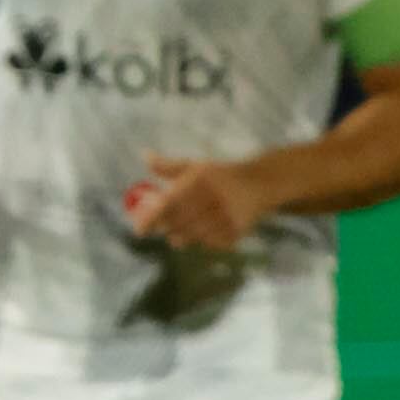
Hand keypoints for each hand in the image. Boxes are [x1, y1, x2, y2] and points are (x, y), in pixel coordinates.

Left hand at [124, 156, 272, 251]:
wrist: (261, 183)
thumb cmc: (220, 175)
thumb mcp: (196, 166)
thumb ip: (168, 166)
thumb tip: (144, 156)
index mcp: (202, 179)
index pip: (169, 203)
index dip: (152, 218)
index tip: (139, 229)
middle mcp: (215, 198)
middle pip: (179, 223)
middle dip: (165, 227)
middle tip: (159, 227)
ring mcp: (228, 216)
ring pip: (193, 236)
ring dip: (181, 235)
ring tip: (180, 229)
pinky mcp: (238, 231)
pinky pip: (211, 243)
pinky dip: (203, 240)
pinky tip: (205, 230)